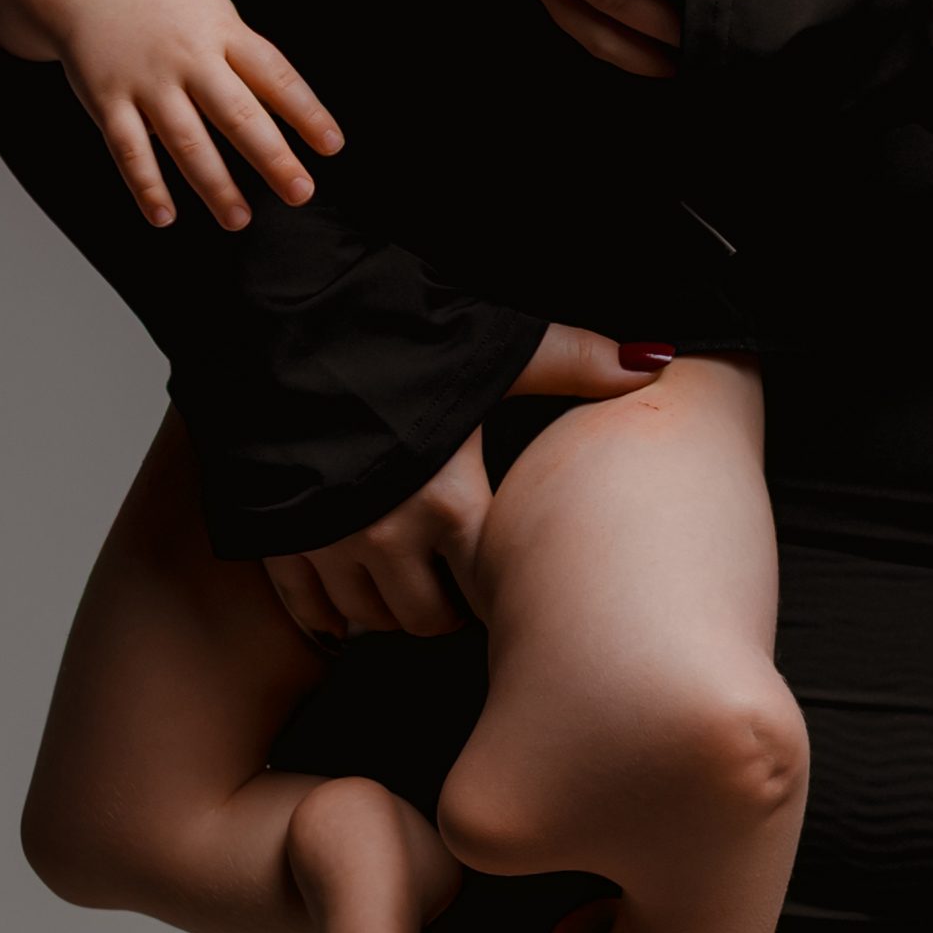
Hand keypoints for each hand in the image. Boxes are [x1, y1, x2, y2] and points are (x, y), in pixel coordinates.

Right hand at [0, 0, 344, 228]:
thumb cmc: (165, 2)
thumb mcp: (215, 12)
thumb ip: (245, 58)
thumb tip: (286, 113)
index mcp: (222, 32)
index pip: (274, 75)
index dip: (306, 112)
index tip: (331, 146)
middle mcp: (188, 57)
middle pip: (237, 113)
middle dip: (271, 157)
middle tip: (300, 191)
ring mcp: (146, 80)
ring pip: (185, 140)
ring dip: (214, 184)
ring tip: (238, 219)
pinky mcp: (107, 100)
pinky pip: (129, 150)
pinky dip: (146, 186)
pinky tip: (165, 217)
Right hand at [261, 322, 674, 641]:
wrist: (279, 311)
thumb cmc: (389, 326)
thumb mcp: (489, 343)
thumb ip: (574, 362)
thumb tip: (654, 360)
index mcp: (446, 503)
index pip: (491, 594)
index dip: (502, 586)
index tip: (505, 569)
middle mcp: (385, 537)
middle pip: (429, 621)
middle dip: (447, 606)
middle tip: (457, 574)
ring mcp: (325, 545)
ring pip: (371, 621)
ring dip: (392, 606)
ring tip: (408, 573)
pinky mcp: (277, 541)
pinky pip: (311, 612)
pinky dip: (332, 609)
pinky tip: (349, 583)